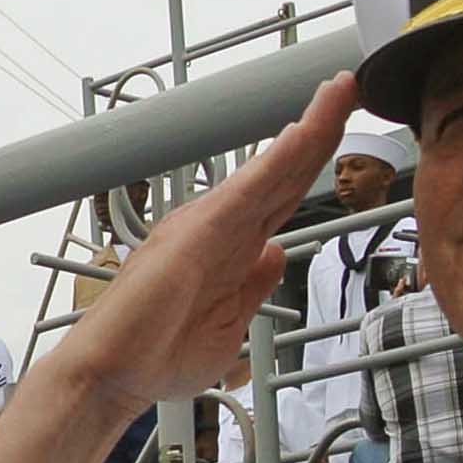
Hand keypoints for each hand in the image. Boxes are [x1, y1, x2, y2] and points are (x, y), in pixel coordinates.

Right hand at [42, 73, 360, 430]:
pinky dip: (279, 158)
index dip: (315, 163)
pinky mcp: (201, 230)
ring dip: (311, 128)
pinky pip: (250, 187)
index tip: (343, 130)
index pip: (284, 196)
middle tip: (350, 87)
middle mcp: (222, 228)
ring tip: (340, 91)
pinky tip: (305, 131)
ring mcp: (211, 224)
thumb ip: (254, 286)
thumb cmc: (154, 357)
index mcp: (232, 249)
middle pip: (285, 172)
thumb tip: (276, 253)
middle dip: (322, 129)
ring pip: (274, 169)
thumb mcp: (229, 325)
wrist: (112, 375)